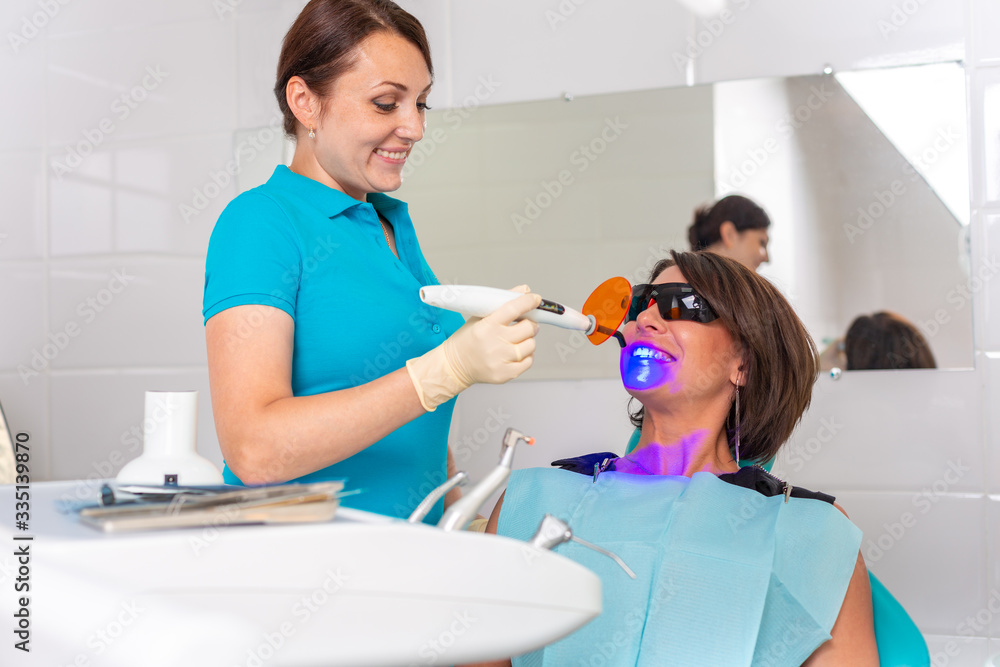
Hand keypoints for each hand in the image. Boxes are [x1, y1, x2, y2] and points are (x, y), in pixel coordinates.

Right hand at [406, 287, 541, 410]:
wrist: (454, 365)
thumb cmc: (467, 340)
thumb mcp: (480, 317)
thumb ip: (503, 303)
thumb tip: (524, 290)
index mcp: (487, 326)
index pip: (514, 308)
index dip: (528, 302)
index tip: (535, 299)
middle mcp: (494, 343)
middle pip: (528, 328)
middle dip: (530, 324)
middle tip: (524, 324)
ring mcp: (500, 360)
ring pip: (531, 345)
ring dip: (528, 340)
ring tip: (517, 340)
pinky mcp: (505, 374)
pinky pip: (528, 361)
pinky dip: (526, 356)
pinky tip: (515, 353)